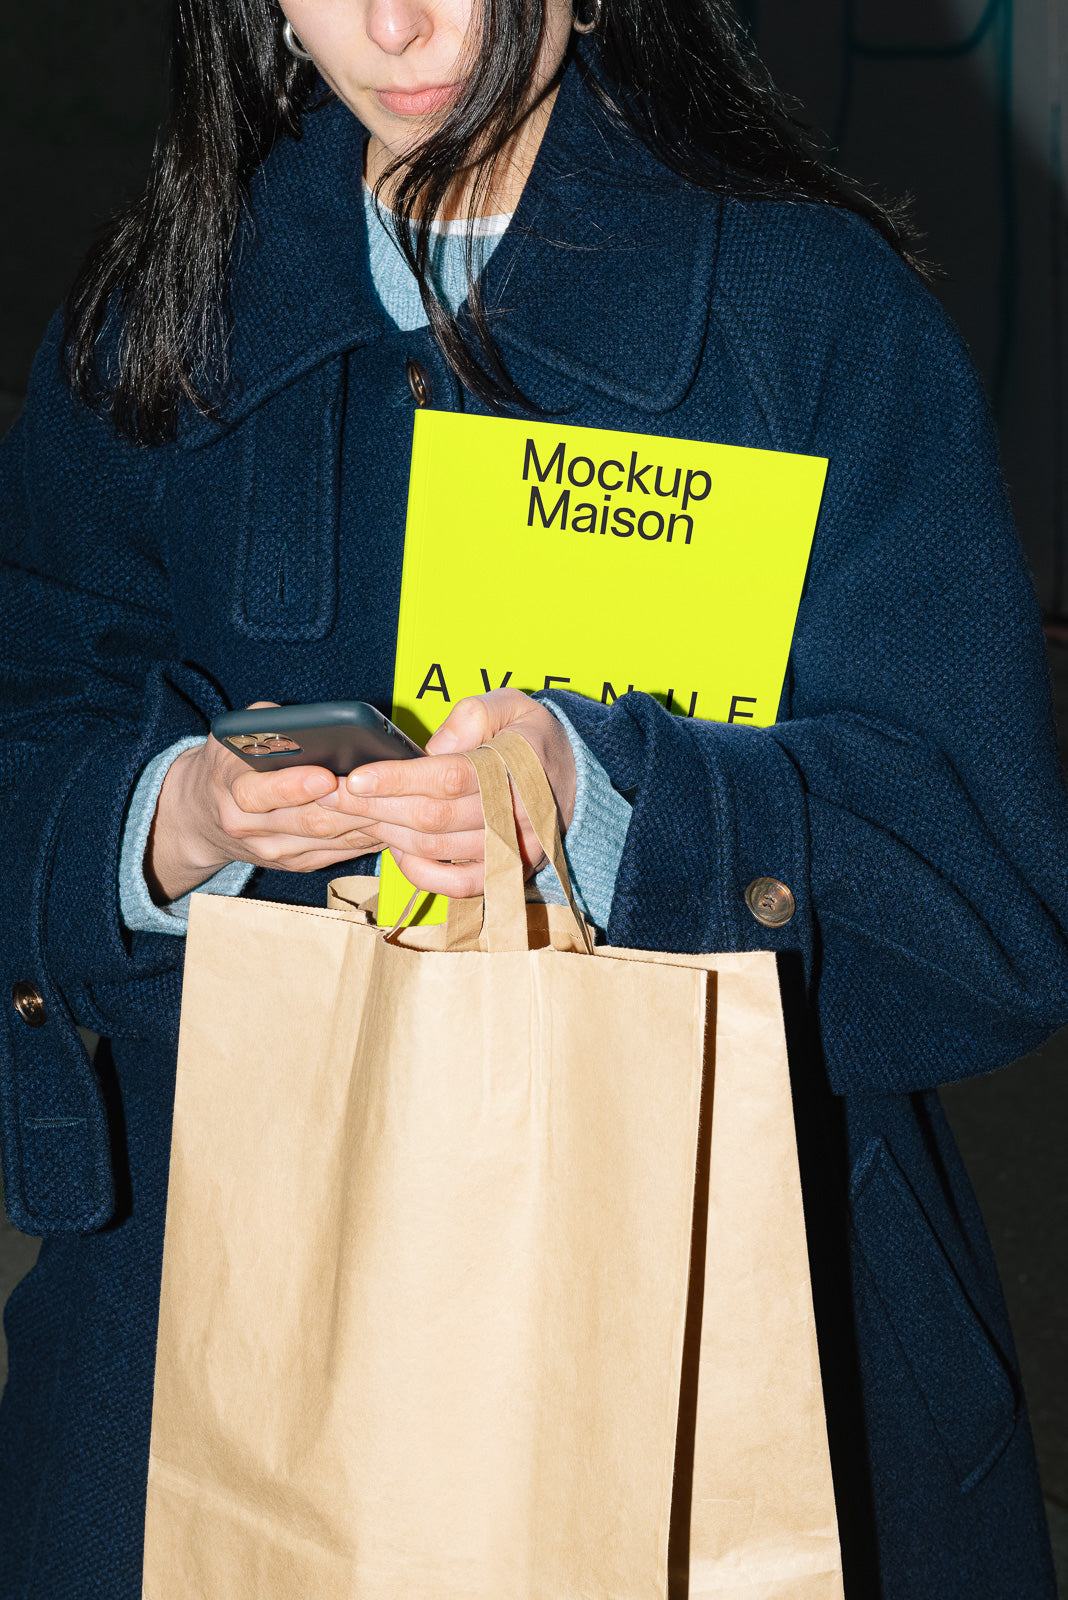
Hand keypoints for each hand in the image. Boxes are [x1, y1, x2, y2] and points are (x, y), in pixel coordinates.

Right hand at [146, 703, 373, 903]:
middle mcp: (247, 825)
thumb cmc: (231, 760)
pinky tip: (389, 821)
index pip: (259, 793)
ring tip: (395, 803)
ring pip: (327, 840)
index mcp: (229, 786)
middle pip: (306, 820)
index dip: (294, 786)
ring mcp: (272, 850)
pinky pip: (337, 853)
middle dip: (347, 805)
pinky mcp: (294, 864)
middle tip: (381, 789)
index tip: (326, 776)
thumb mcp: (237, 733)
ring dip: (364, 822)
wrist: (203, 814)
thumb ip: (270, 724)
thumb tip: (316, 724)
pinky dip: (365, 838)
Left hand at [316, 688, 575, 898]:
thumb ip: (471, 716)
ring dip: (386, 834)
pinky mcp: (506, 873)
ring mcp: (514, 850)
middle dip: (375, 807)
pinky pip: (456, 885)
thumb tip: (428, 751)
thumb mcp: (508, 704)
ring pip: (437, 850)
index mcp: (517, 766)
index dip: (398, 779)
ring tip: (351, 814)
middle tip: (331, 794)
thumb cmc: (527, 736)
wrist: (569, 776)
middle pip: (434, 818)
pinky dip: (418, 872)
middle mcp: (518, 815)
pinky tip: (393, 848)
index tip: (356, 776)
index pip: (449, 778)